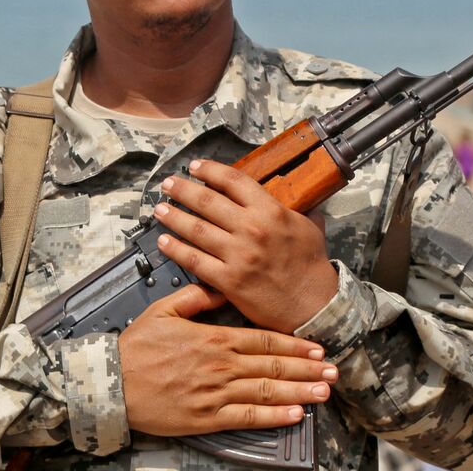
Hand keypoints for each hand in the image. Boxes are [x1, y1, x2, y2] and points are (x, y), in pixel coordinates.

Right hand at [117, 283, 337, 436]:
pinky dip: (273, 417)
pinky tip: (294, 415)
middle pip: (273, 365)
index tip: (317, 347)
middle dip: (307, 368)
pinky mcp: (207, 418)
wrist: (112, 383)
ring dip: (299, 391)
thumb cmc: (137, 348)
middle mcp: (221, 365)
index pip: (263, 339)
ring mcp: (216, 393)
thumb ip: (196, 297)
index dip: (294, 344)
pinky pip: (247, 417)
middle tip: (334, 371)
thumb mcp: (164, 310)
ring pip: (267, 391)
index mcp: (213, 337)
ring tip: (323, 392)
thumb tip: (221, 286)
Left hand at [153, 159, 337, 332]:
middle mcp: (252, 229)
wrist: (313, 305)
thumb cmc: (311, 266)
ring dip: (173, 217)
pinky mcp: (229, 280)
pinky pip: (195, 261)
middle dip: (183, 190)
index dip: (210, 170)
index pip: (233, 181)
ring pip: (196, 229)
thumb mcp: (310, 226)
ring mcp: (238, 255)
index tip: (196, 166)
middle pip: (207, 201)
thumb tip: (296, 192)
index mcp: (271, 211)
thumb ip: (297, 207)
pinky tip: (163, 241)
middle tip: (168, 184)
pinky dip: (176, 249)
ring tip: (159, 209)